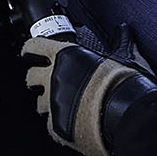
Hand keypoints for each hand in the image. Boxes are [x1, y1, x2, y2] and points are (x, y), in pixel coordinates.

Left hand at [22, 37, 138, 155]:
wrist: (128, 116)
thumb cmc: (125, 84)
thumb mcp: (124, 56)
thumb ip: (119, 42)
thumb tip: (123, 30)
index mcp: (66, 56)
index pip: (35, 47)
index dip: (30, 49)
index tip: (28, 53)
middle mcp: (55, 78)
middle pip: (31, 77)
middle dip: (35, 80)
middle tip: (43, 83)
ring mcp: (54, 103)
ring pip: (39, 103)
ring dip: (47, 103)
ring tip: (60, 106)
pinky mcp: (57, 126)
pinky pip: (50, 125)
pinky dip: (58, 124)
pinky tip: (69, 124)